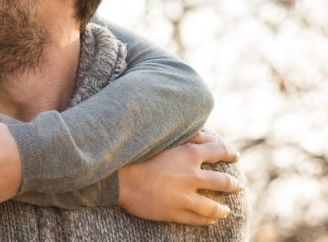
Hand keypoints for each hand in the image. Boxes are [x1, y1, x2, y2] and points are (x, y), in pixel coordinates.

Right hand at [118, 132, 242, 224]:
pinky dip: (207, 220)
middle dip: (234, 184)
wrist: (119, 179)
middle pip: (223, 182)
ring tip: (226, 210)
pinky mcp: (175, 212)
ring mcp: (184, 196)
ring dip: (223, 209)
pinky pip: (197, 219)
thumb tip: (207, 138)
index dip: (229, 153)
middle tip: (238, 186)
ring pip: (214, 207)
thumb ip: (187, 138)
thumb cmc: (138, 155)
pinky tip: (210, 220)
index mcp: (189, 154)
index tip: (235, 156)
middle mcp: (191, 176)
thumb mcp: (164, 140)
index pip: (219, 151)